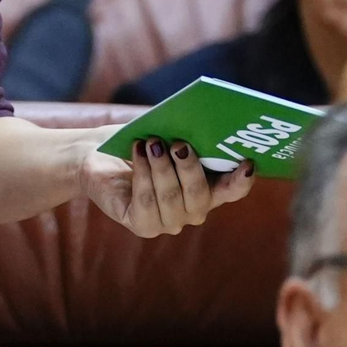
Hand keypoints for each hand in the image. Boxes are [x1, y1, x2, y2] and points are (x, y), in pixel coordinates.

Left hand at [79, 130, 255, 237]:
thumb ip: (185, 134)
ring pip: (172, 199)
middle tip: (179, 144)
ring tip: (152, 143)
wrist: (98, 155)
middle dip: (190, 169)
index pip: (232, 190)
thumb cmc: (140, 142)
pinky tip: (138, 153)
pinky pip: (147, 203)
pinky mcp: (142, 225)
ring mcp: (168, 221)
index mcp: (206, 188)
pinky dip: (143, 175)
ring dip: (162, 169)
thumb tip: (200, 121)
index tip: (247, 162)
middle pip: (200, 197)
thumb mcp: (166, 134)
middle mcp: (191, 210)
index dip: (241, 181)